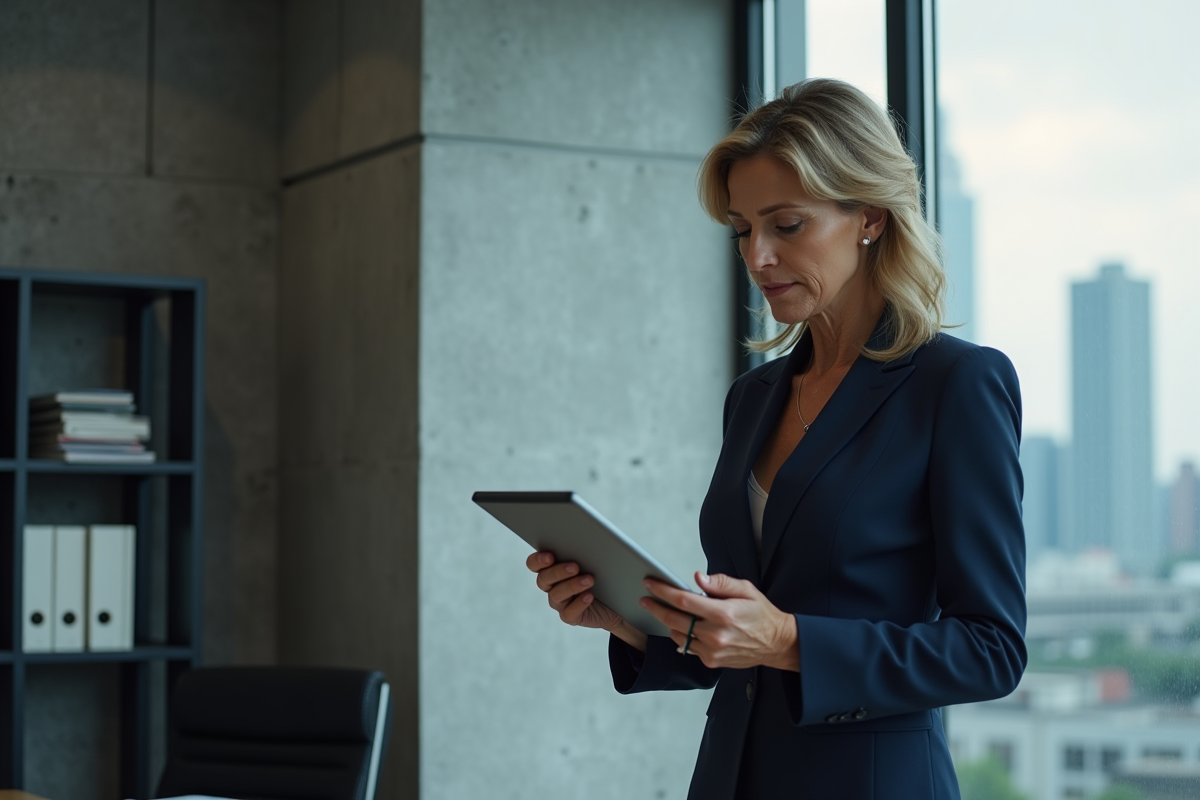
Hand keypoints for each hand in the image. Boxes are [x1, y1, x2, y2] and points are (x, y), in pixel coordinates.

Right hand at [526, 551, 623, 631]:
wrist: (616, 600)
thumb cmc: (603, 574)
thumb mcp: (594, 559)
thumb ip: (583, 550)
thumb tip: (586, 540)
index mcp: (552, 568)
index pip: (534, 564)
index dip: (538, 560)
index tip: (550, 556)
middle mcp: (551, 585)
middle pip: (544, 579)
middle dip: (558, 572)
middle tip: (575, 566)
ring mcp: (560, 602)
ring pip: (556, 595)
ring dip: (572, 586)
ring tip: (589, 580)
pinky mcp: (570, 616)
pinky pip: (568, 613)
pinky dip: (578, 604)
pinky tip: (589, 596)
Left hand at [640, 572, 798, 670]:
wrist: (777, 644)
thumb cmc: (761, 614)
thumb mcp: (746, 590)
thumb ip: (720, 583)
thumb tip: (697, 578)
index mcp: (724, 613)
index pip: (684, 600)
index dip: (663, 591)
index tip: (650, 584)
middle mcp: (716, 634)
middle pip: (674, 620)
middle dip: (656, 607)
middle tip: (645, 599)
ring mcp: (713, 650)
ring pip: (678, 635)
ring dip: (668, 623)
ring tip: (665, 611)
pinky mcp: (712, 661)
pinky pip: (688, 647)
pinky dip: (682, 636)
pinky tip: (682, 626)